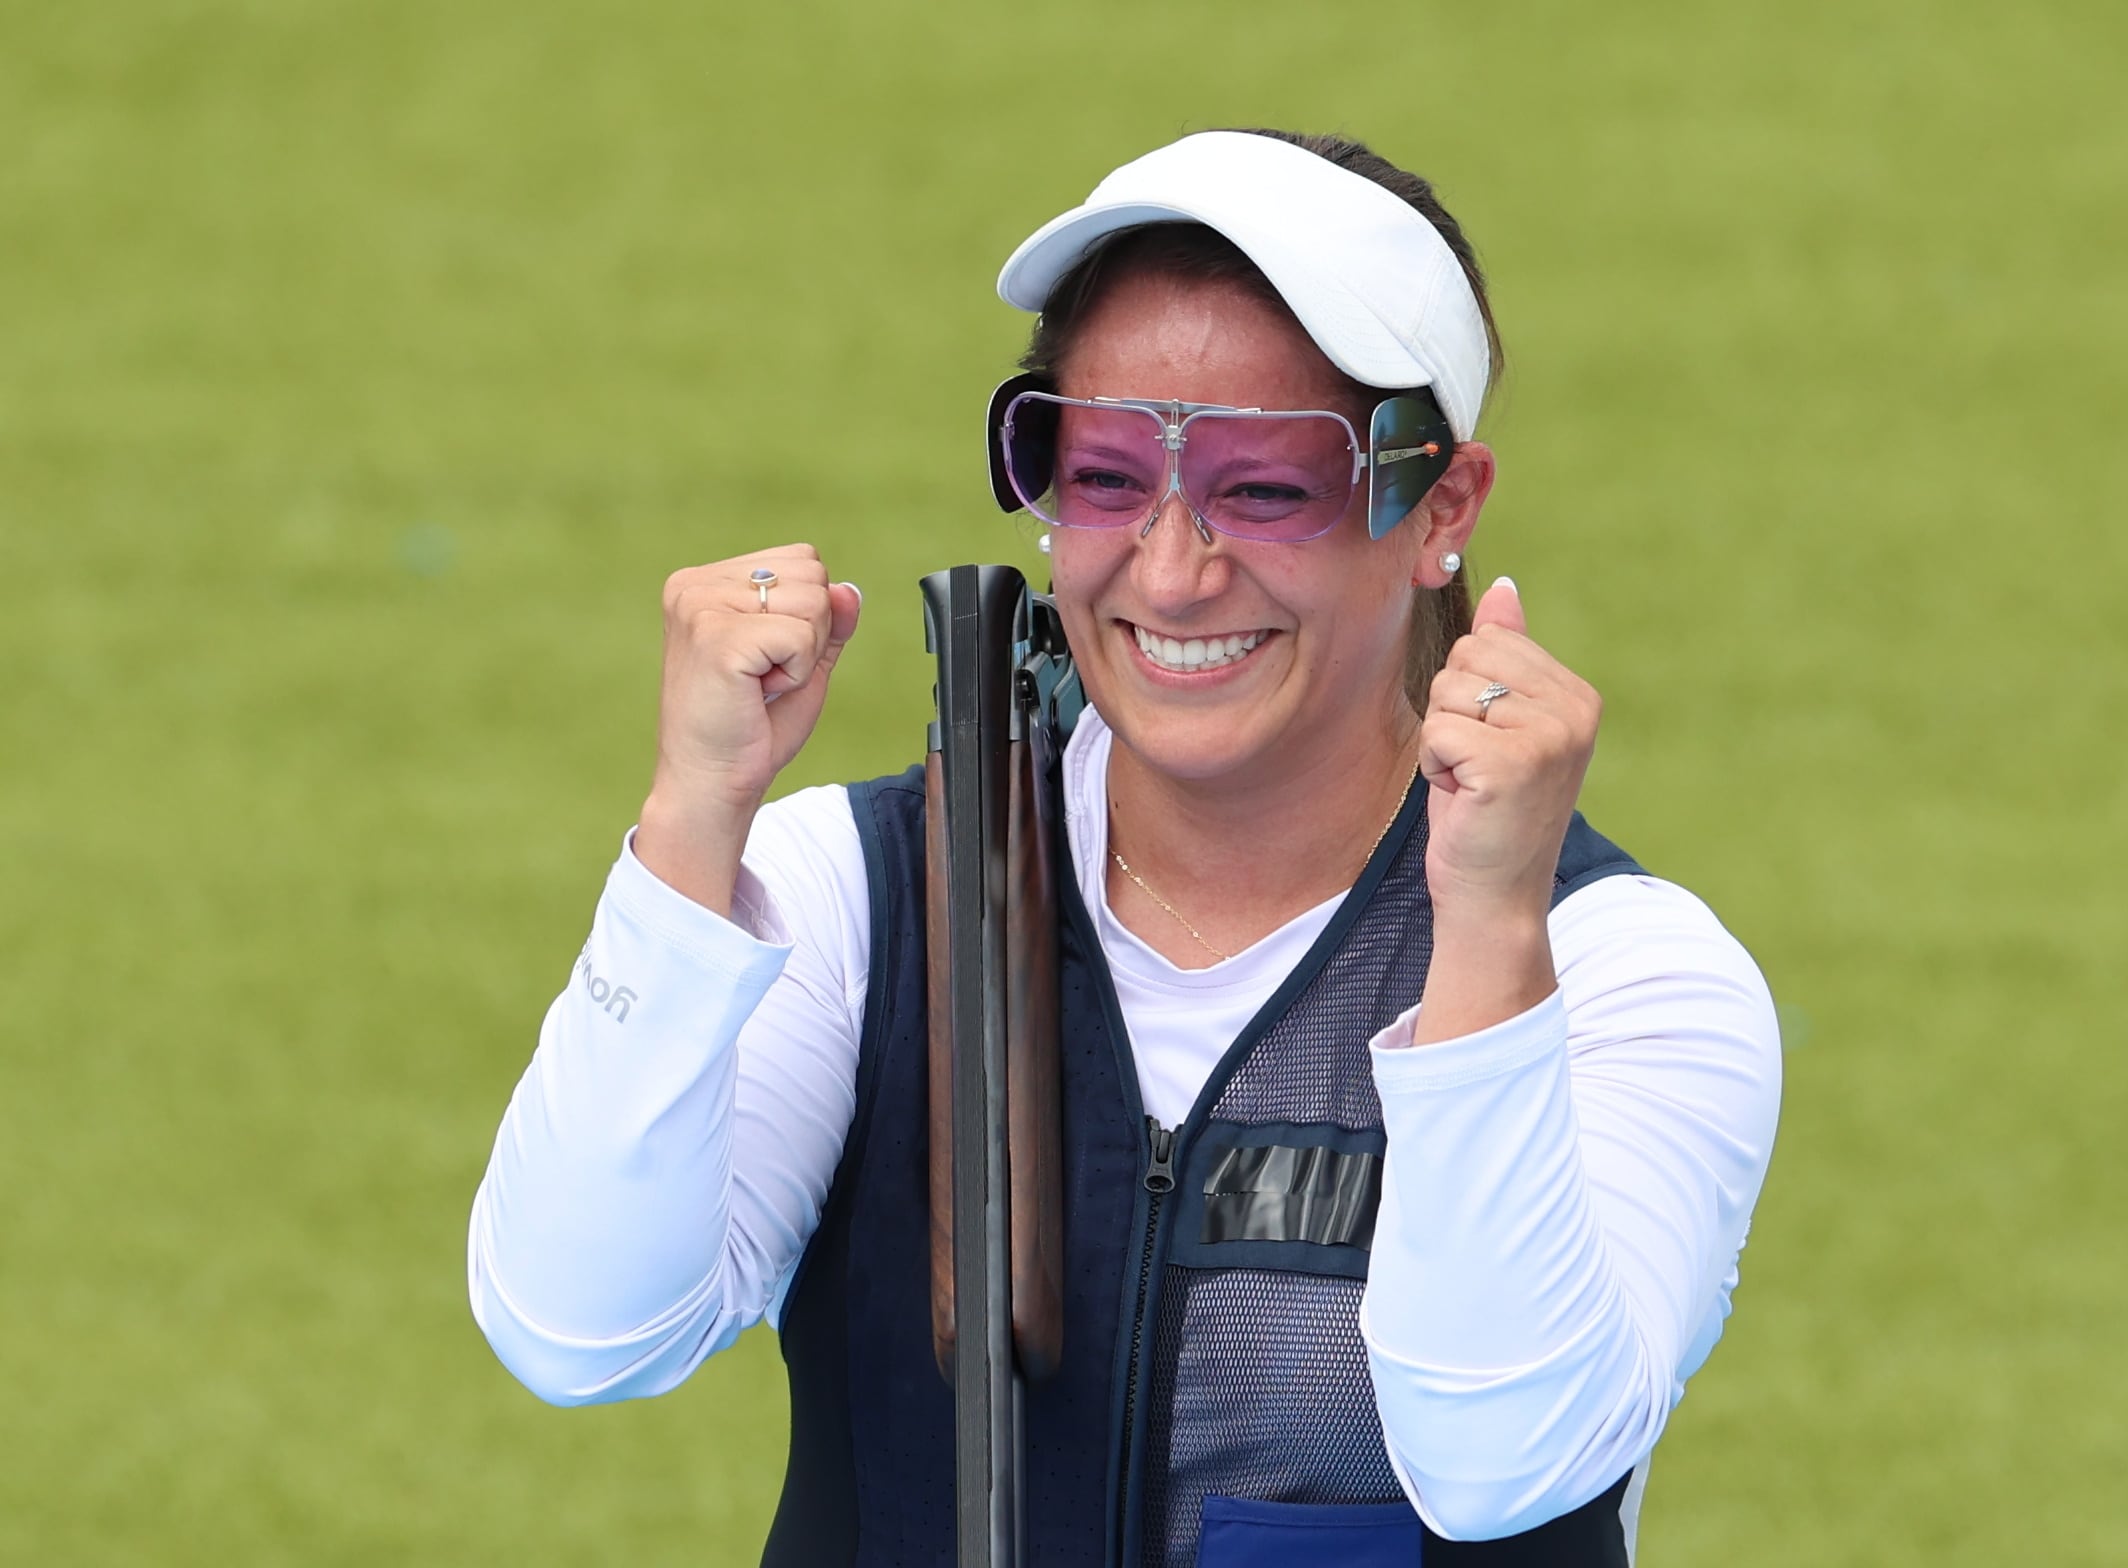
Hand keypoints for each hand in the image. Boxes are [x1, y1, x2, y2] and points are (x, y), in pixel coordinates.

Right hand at [634, 546, 862, 911]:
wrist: (711, 783)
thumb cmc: (748, 729)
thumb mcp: (800, 663)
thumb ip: (826, 622)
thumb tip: (850, 590)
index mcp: (704, 582)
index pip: (801, 559)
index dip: (807, 617)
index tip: (766, 660)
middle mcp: (695, 585)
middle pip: (811, 574)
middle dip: (809, 633)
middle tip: (764, 677)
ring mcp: (701, 607)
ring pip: (812, 602)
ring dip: (803, 655)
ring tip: (760, 685)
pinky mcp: (717, 637)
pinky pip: (803, 636)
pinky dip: (797, 673)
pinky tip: (759, 693)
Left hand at [1406, 578, 1600, 1042]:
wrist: (1495, 900)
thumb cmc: (1487, 814)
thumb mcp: (1499, 726)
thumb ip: (1506, 655)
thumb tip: (1504, 587)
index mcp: (1578, 695)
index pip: (1487, 640)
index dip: (1466, 694)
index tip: (1488, 745)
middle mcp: (1575, 710)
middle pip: (1465, 657)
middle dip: (1451, 712)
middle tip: (1475, 766)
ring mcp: (1549, 736)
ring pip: (1447, 693)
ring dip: (1441, 742)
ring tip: (1471, 784)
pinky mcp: (1513, 763)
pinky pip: (1438, 730)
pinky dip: (1435, 767)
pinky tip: (1463, 798)